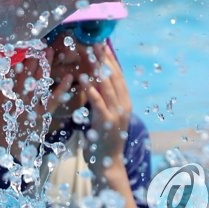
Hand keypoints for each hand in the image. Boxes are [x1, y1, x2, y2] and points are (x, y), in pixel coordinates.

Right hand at [0, 52, 73, 157]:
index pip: (11, 71)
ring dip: (45, 66)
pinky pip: (54, 99)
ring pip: (40, 81)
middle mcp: (19, 97)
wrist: (3, 151)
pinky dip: (62, 88)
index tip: (20, 45)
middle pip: (27, 73)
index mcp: (4, 94)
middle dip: (32, 57)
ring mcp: (32, 105)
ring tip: (49, 51)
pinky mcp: (42, 114)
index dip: (16, 56)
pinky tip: (69, 77)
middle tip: (37, 43)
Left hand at [84, 44, 132, 167]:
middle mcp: (124, 105)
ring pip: (107, 86)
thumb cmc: (104, 139)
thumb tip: (96, 80)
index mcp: (124, 102)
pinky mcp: (107, 123)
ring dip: (97, 69)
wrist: (108, 165)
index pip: (117, 75)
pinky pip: (98, 102)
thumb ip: (104, 99)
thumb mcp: (106, 115)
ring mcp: (117, 114)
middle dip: (103, 58)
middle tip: (94, 42)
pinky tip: (84, 79)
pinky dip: (92, 89)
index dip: (109, 58)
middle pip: (113, 76)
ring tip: (89, 54)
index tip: (101, 43)